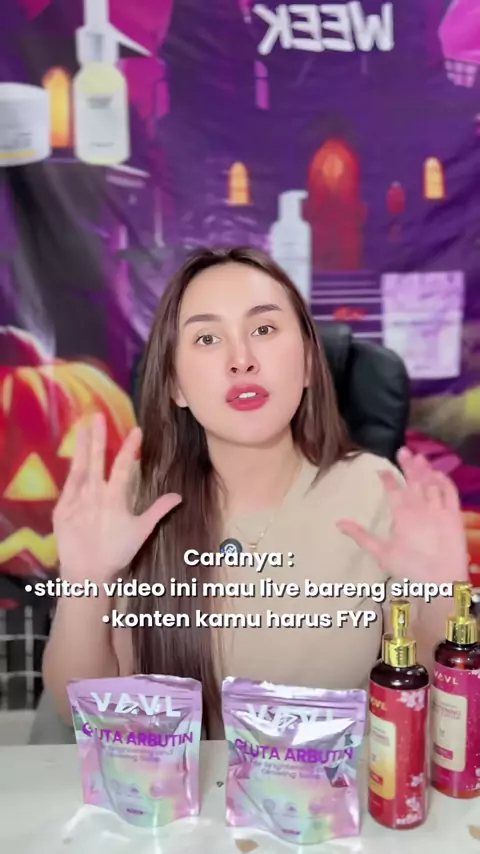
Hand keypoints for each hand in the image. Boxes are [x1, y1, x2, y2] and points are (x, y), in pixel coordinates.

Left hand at [53, 413, 181, 582]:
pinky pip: (67, 486)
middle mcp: (94, 496)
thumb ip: (158, 510)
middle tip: (99, 416)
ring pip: (80, 469)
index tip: (137, 430)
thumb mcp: (141, 532)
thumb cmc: (117, 553)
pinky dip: (72, 470)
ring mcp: (76, 501)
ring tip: (83, 428)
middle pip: (97, 461)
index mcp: (115, 499)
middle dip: (99, 437)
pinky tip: (74, 457)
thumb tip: (178, 496)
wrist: (86, 573)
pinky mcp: (61, 509)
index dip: (131, 448)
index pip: (124, 467)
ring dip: (82, 447)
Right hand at [337, 447, 469, 582]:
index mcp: (401, 514)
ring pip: (431, 482)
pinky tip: (438, 474)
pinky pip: (450, 492)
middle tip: (402, 450)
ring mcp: (439, 509)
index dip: (386, 478)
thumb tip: (338, 522)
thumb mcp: (381, 554)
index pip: (392, 489)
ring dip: (424, 468)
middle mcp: (420, 506)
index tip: (381, 470)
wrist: (441, 581)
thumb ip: (360, 536)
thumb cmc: (409, 568)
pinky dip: (444, 480)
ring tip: (418, 457)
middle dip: (407, 464)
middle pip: (413, 479)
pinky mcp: (454, 514)